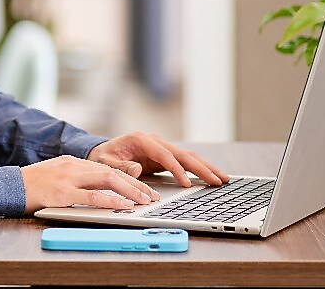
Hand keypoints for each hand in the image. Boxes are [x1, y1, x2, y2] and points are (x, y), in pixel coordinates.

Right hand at [20, 155, 161, 211]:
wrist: (8, 186)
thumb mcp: (56, 176)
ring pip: (108, 180)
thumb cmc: (31, 185)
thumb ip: (75, 180)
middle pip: (113, 172)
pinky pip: (92, 196)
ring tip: (145, 201)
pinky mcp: (62, 193)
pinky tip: (124, 206)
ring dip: (130, 191)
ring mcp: (69, 178)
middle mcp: (74, 166)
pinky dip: (111, 201)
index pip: (108, 169)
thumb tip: (96, 191)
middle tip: (151, 196)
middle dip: (136, 184)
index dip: (129, 179)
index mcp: (74, 162)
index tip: (144, 189)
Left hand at [86, 131, 231, 187]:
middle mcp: (155, 140)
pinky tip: (212, 176)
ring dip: (206, 168)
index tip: (187, 184)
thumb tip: (137, 169)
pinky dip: (199, 169)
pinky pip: (185, 163)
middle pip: (182, 154)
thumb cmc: (102, 157)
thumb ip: (120, 167)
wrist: (101, 152)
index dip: (177, 169)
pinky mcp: (165, 156)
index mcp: (141, 139)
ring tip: (223, 179)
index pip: (164, 155)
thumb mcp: (105, 163)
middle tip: (218, 180)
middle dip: (201, 168)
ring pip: (188, 157)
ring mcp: (161, 147)